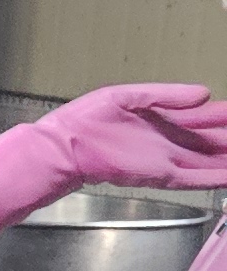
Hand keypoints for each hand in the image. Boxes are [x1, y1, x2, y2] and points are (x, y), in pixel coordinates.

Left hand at [21, 83, 226, 191]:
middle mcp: (170, 141)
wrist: (61, 145)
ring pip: (211, 161)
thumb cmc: (86, 119)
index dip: (225, 117)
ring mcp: (167, 159)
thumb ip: (166, 95)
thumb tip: (205, 92)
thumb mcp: (129, 96)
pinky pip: (195, 178)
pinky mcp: (159, 175)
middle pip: (214, 142)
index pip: (205, 118)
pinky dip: (217, 178)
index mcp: (163, 119)